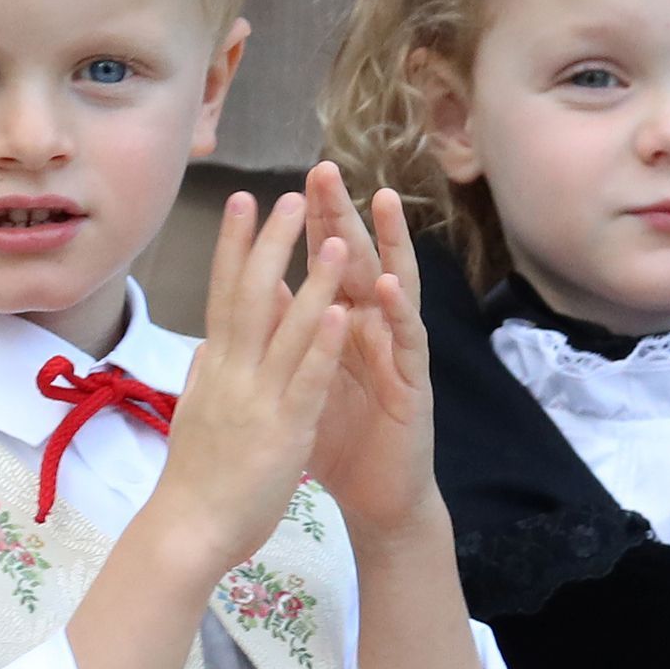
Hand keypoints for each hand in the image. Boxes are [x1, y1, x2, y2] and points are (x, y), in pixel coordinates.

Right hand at [150, 190, 348, 571]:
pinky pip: (307, 379)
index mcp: (213, 369)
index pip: (222, 294)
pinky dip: (324, 344)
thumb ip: (203, 377)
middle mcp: (230, 374)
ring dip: (312, 281)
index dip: (233, 245)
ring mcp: (257, 400)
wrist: (187, 533)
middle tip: (291, 196)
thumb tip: (206, 345)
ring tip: (335, 239)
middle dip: (271, 243)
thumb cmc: (194, 480)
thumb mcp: (193, 415)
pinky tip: (344, 312)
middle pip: (249, 295)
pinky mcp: (284, 431)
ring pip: (285, 330)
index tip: (244, 201)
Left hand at [299, 160, 440, 537]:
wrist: (375, 497)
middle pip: (355, 260)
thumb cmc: (339, 438)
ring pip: (393, 285)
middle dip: (341, 215)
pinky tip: (389, 284)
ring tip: (380, 201)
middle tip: (325, 170)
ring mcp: (395, 350)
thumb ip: (285, 332)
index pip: (321, 263)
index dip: (307, 224)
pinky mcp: (413, 381)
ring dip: (388, 244)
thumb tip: (256, 285)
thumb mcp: (301, 377)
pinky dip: (398, 311)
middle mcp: (371, 328)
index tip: (282, 183)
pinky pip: (406, 339)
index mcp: (340, 324)